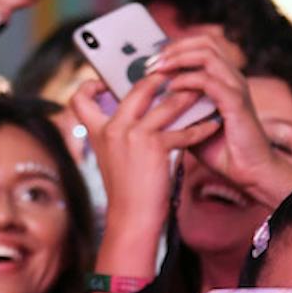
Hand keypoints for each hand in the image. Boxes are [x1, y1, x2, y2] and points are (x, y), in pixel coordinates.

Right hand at [71, 74, 219, 242]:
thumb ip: (117, 134)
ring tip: (200, 92)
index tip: (106, 83)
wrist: (131, 216)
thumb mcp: (111, 158)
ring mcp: (133, 135)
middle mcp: (113, 128)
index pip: (79, 99)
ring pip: (167, 103)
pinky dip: (201, 127)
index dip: (90, 85)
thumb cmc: (125, 190)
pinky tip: (211, 125)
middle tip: (173, 76)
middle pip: (136, 88)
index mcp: (97, 132)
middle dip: (158, 78)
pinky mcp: (155, 146)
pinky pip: (184, 130)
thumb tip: (135, 115)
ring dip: (187, 96)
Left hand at [152, 33, 291, 206]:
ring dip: (178, 59)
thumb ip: (173, 109)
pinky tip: (171, 88)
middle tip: (151, 62)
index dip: (175, 47)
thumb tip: (144, 101)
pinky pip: (209, 81)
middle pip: (205, 42)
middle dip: (174, 48)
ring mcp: (236, 88)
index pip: (201, 46)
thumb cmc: (220, 149)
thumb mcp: (189, 125)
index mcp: (223, 79)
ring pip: (207, 55)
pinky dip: (187, 81)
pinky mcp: (236, 102)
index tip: (151, 60)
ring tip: (158, 70)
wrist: (248, 172)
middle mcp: (231, 78)